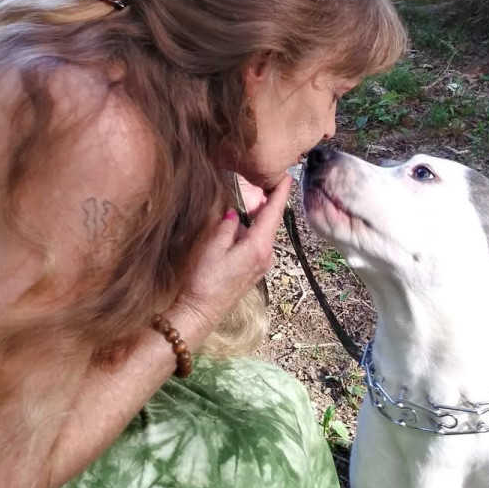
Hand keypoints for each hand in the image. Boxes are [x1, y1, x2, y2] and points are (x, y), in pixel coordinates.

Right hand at [171, 173, 291, 348]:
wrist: (201, 312)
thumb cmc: (205, 280)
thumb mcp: (213, 246)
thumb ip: (227, 225)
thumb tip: (234, 212)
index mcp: (259, 246)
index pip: (274, 213)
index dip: (281, 193)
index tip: (287, 175)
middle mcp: (266, 255)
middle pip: (271, 222)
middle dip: (269, 201)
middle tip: (264, 180)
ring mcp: (261, 264)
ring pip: (264, 232)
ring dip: (259, 215)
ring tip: (252, 196)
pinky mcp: (253, 270)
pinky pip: (258, 242)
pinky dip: (254, 229)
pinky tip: (243, 222)